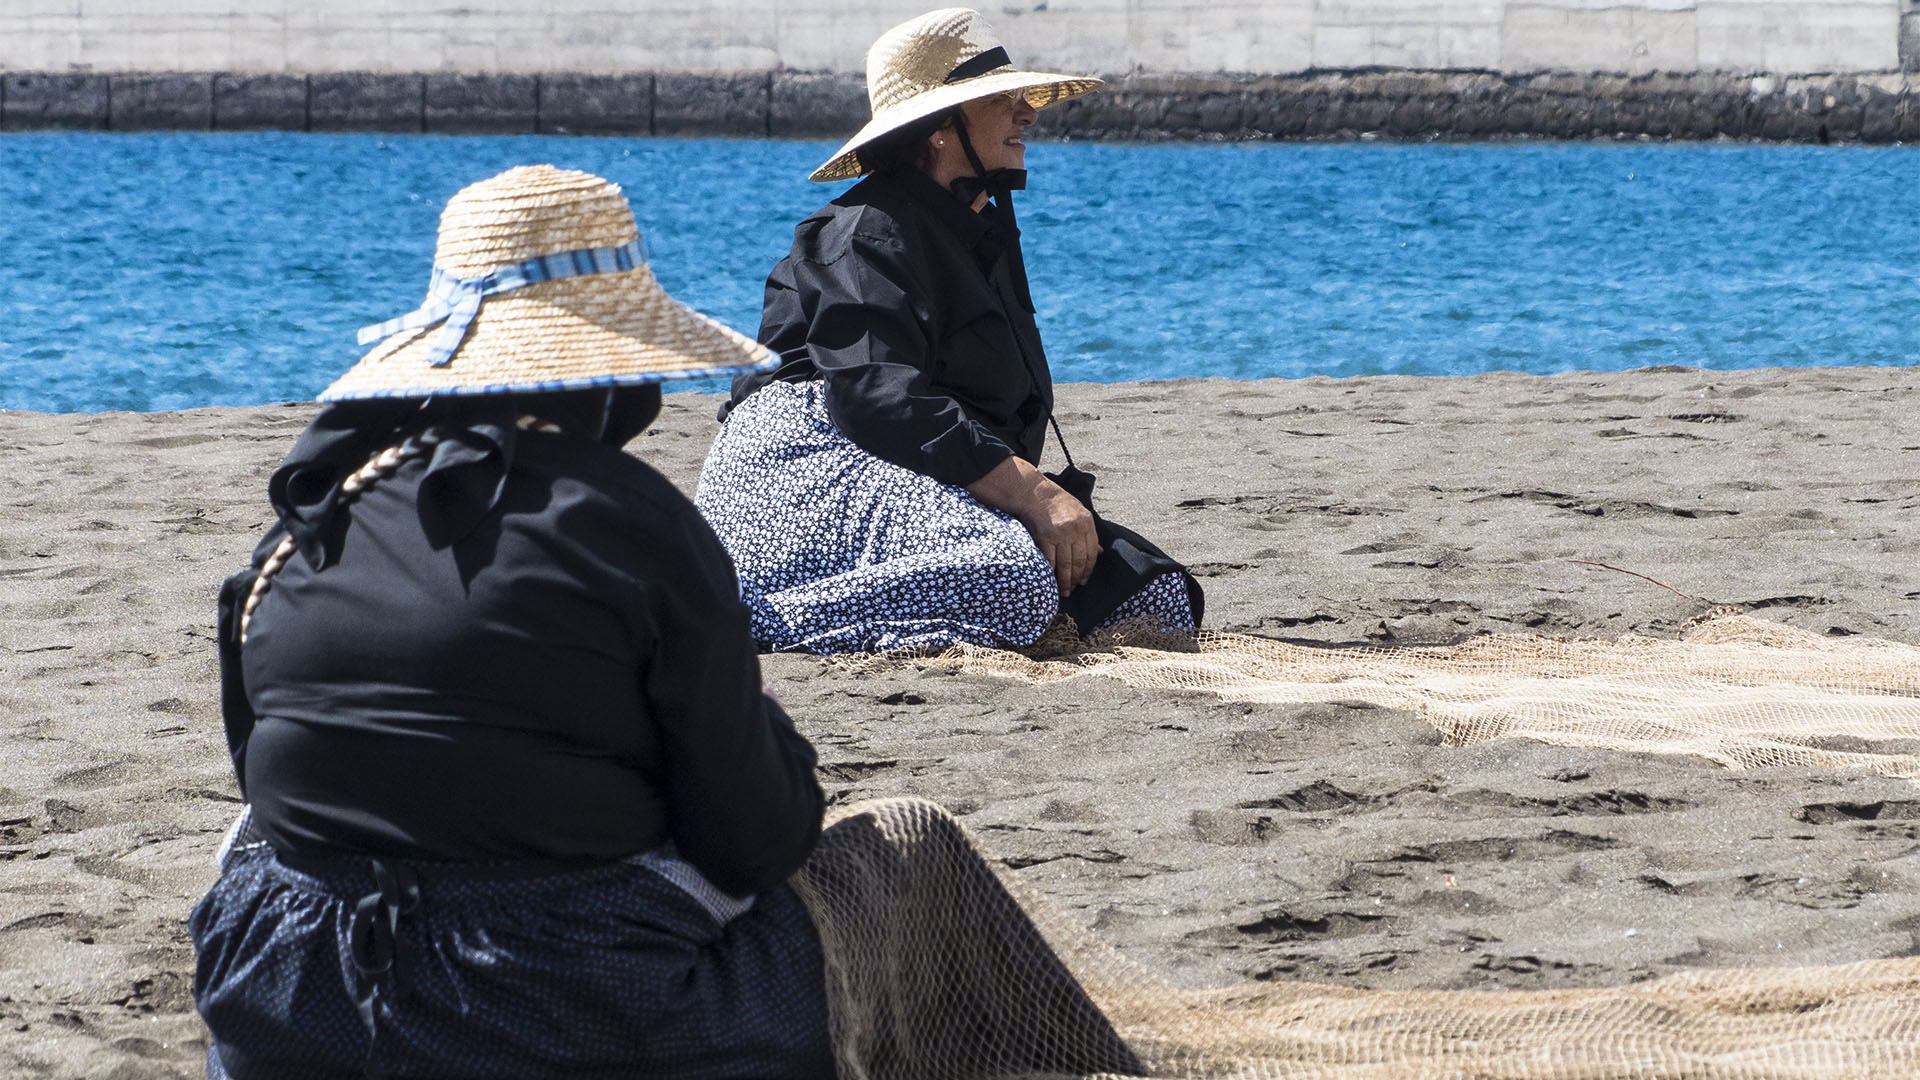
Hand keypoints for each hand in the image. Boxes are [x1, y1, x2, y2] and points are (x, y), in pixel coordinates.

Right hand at [965, 456, 1099, 595]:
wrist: (1035, 493)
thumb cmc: (1057, 504)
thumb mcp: (1079, 513)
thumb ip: (1089, 533)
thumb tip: (1100, 552)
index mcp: (1087, 523)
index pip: (1091, 553)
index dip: (1088, 570)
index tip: (1085, 580)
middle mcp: (1076, 529)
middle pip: (1079, 561)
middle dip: (1076, 579)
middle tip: (1073, 589)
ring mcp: (1060, 534)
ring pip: (1066, 564)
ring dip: (1065, 581)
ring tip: (1064, 591)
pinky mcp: (1045, 537)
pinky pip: (1050, 560)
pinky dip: (1051, 573)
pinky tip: (1051, 581)